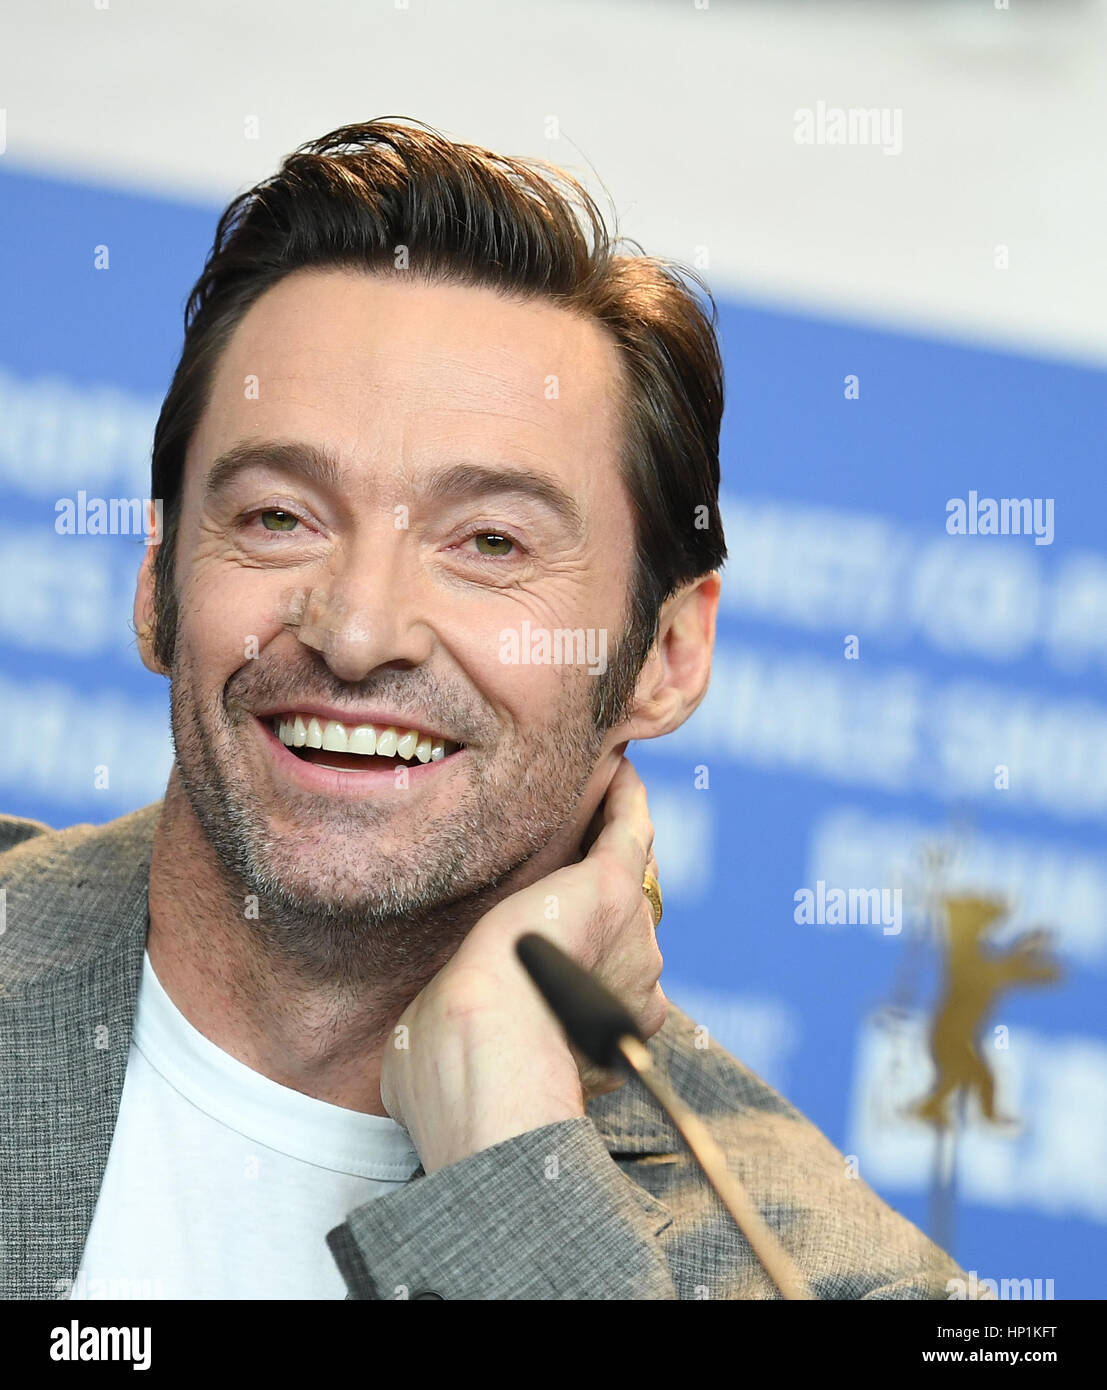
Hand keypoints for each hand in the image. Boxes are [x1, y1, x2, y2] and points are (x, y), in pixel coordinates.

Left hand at [379, 755, 665, 1174]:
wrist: (480, 1051)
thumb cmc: (453, 1077)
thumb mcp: (450, 1060)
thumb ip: (454, 1046)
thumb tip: (424, 1048)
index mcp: (598, 1039)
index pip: (596, 993)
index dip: (572, 972)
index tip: (544, 953)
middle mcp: (633, 989)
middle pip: (620, 936)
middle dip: (600, 914)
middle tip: (571, 876)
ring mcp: (630, 936)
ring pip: (630, 879)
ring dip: (616, 845)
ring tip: (600, 805)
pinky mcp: (612, 886)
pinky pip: (629, 832)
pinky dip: (626, 801)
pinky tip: (616, 771)